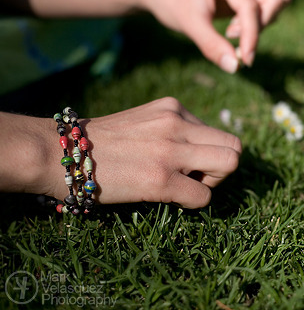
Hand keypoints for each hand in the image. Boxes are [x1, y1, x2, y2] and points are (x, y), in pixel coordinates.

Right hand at [54, 98, 241, 208]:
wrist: (62, 154)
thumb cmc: (103, 144)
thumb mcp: (145, 122)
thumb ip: (176, 129)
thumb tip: (204, 150)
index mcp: (174, 108)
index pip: (219, 132)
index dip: (211, 153)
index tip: (190, 164)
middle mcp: (177, 123)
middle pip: (234, 146)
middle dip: (223, 167)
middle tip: (197, 177)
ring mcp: (171, 150)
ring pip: (230, 164)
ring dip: (214, 182)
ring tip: (186, 185)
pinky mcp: (161, 179)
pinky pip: (204, 196)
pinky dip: (194, 201)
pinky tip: (169, 196)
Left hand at [141, 0, 291, 72]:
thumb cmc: (172, 2)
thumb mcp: (189, 25)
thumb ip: (212, 46)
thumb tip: (235, 67)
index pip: (250, 6)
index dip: (252, 36)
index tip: (245, 61)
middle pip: (274, 0)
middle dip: (259, 26)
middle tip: (231, 37)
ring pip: (277, 1)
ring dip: (262, 23)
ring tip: (232, 31)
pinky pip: (268, 7)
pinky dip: (259, 22)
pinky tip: (235, 27)